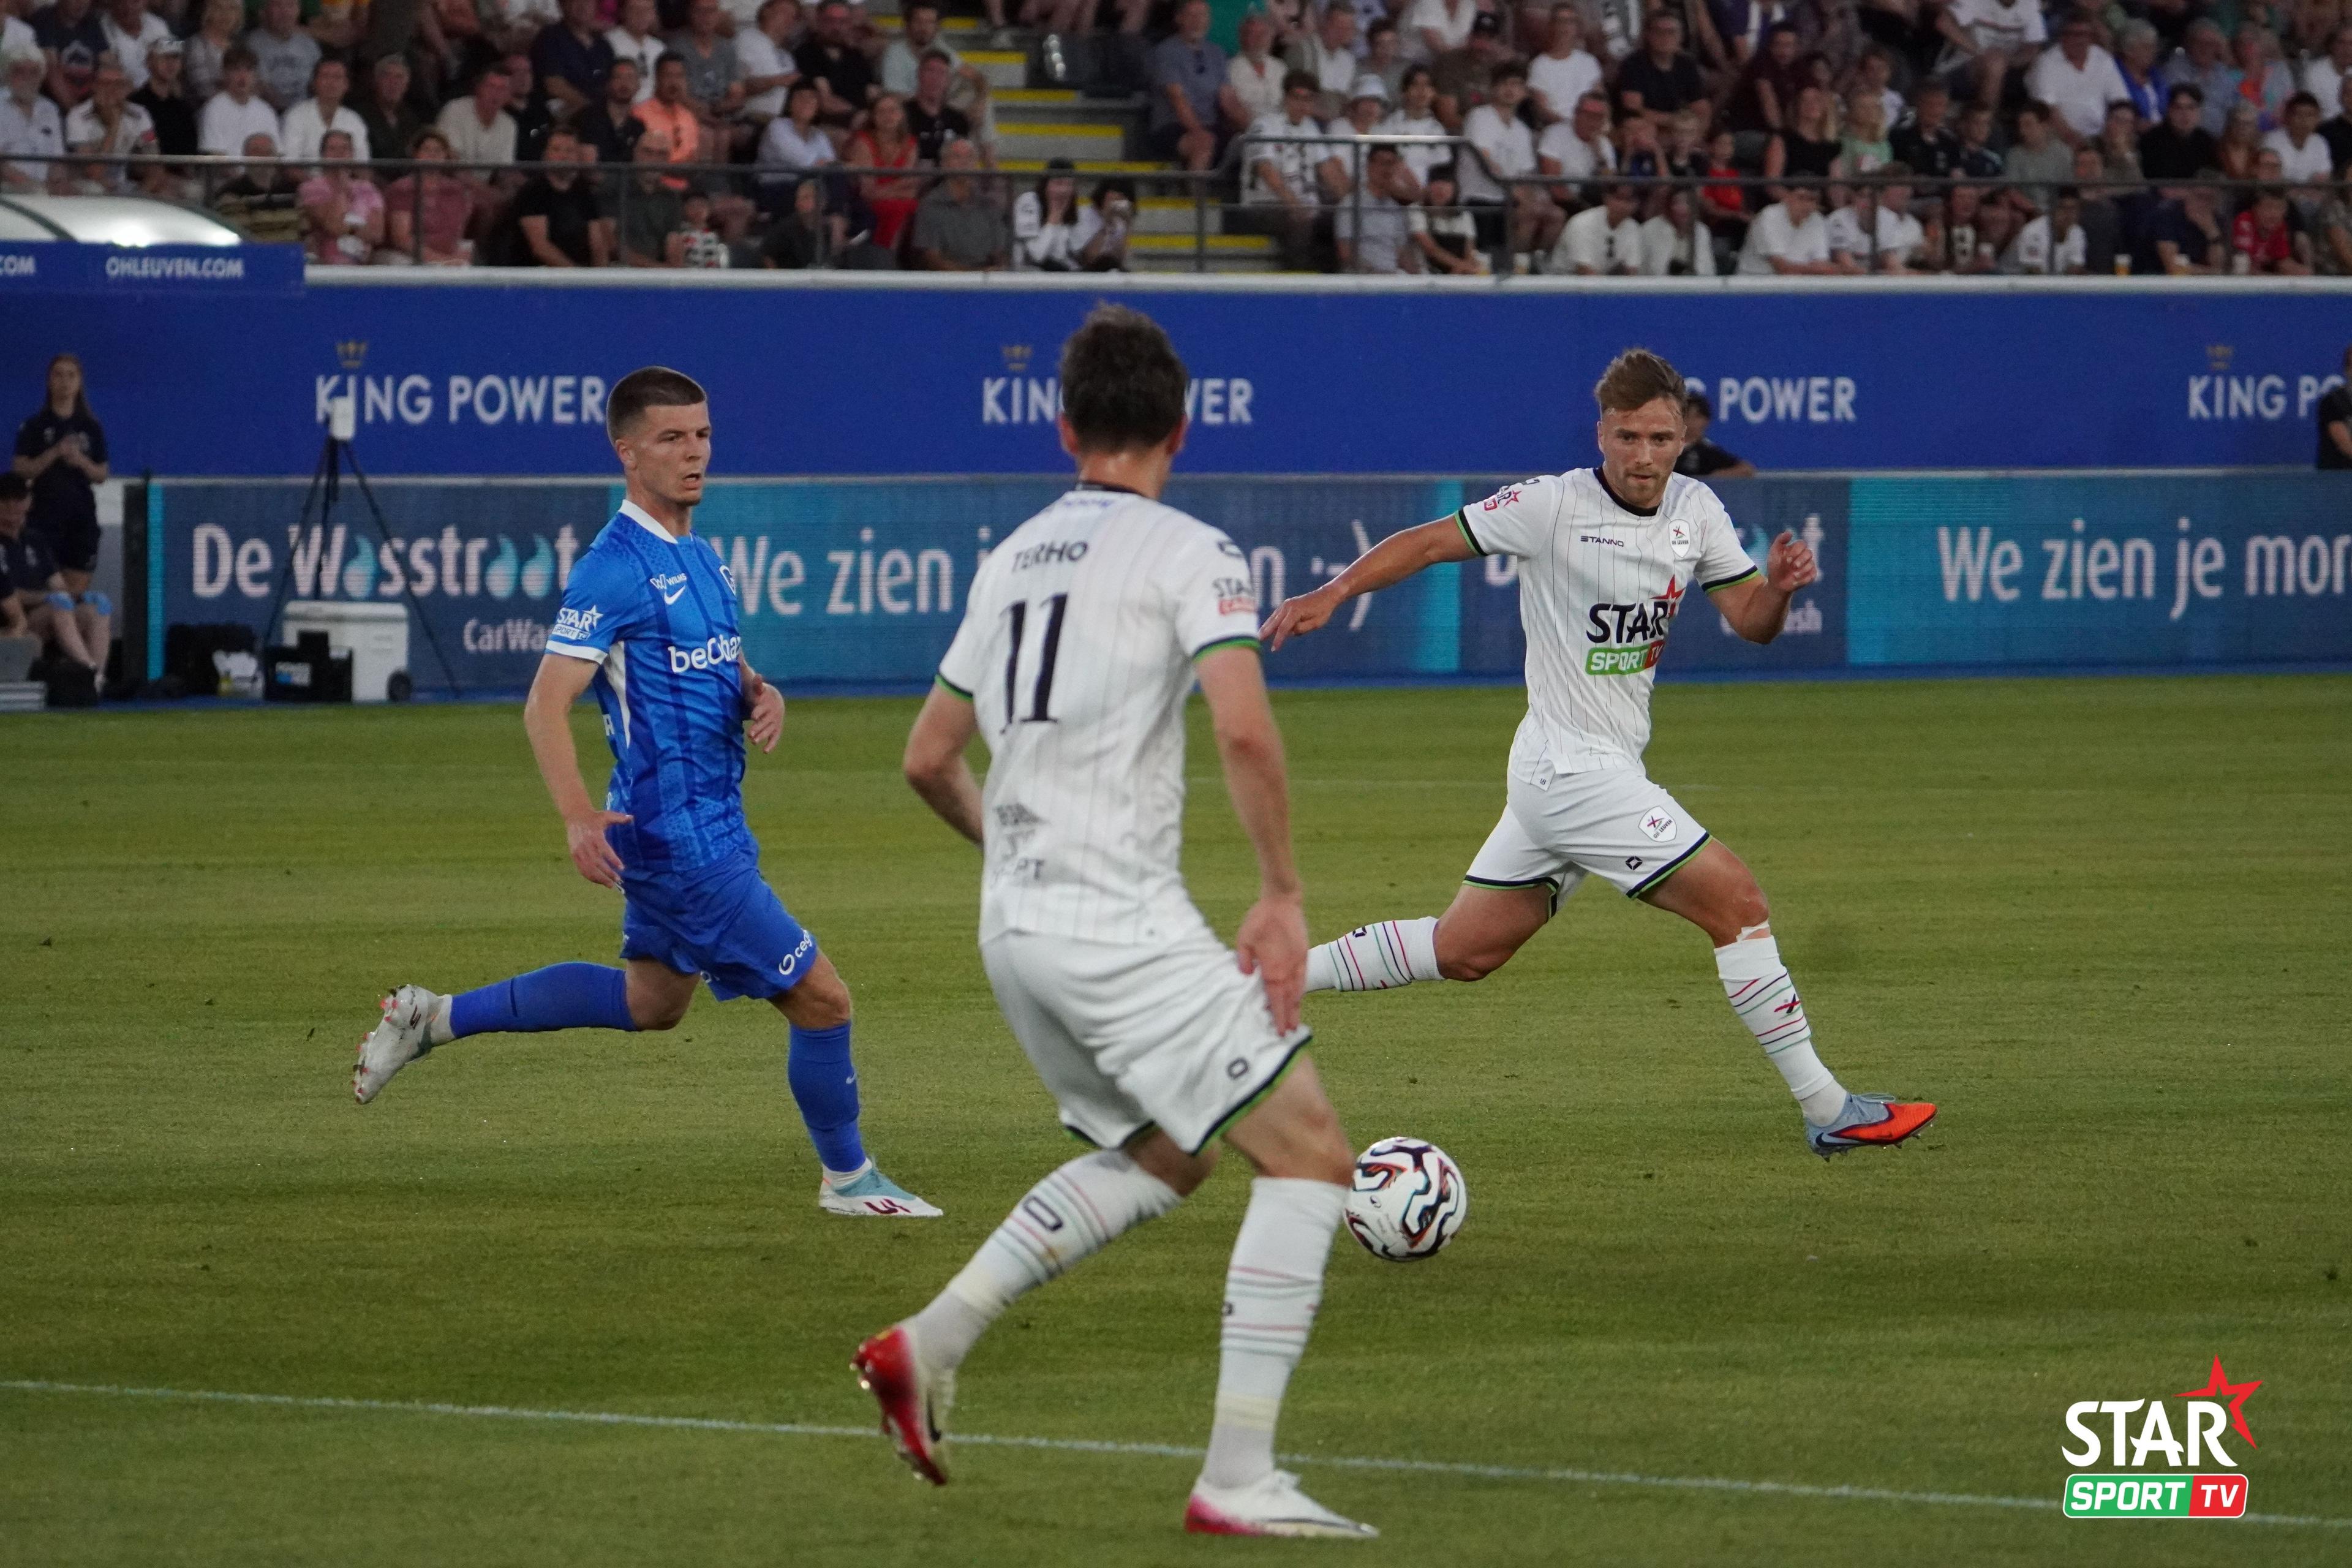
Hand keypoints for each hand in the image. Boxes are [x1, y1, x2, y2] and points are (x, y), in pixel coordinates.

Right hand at [565, 808, 630, 887]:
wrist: (575, 816)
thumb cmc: (594, 817)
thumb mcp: (606, 815)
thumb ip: (619, 818)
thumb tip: (632, 818)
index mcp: (595, 835)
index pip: (604, 849)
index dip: (612, 859)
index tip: (622, 868)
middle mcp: (585, 844)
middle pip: (596, 862)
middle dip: (607, 873)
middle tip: (618, 880)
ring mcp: (578, 851)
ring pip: (588, 868)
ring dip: (598, 878)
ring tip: (610, 885)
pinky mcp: (574, 854)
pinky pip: (581, 868)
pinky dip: (589, 876)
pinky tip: (598, 881)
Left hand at [743, 671, 784, 750]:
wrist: (774, 700)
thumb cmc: (758, 694)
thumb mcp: (753, 686)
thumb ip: (745, 672)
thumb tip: (737, 652)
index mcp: (766, 700)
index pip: (763, 706)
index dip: (759, 710)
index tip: (753, 715)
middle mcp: (772, 711)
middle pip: (766, 720)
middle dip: (759, 727)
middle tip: (750, 733)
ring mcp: (775, 721)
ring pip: (770, 729)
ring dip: (762, 735)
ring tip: (753, 741)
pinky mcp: (776, 729)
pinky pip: (775, 737)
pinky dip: (771, 743)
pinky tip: (765, 751)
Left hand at [1234, 890, 1307, 1033]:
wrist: (1283, 901)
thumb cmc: (1260, 919)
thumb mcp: (1243, 939)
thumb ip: (1244, 960)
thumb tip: (1246, 977)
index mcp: (1274, 968)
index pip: (1276, 998)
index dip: (1278, 1015)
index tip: (1280, 1030)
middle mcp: (1289, 969)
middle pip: (1290, 999)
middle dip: (1289, 1017)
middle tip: (1289, 1033)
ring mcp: (1299, 962)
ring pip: (1299, 990)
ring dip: (1296, 1006)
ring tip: (1295, 1021)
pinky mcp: (1304, 954)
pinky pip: (1303, 977)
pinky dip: (1301, 990)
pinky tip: (1299, 996)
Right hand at [1258, 583, 1341, 649]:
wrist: (1326, 596)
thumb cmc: (1323, 611)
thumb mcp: (1316, 623)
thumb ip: (1302, 628)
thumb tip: (1290, 631)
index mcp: (1296, 611)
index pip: (1284, 629)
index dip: (1278, 640)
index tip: (1274, 649)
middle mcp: (1288, 606)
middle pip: (1274, 622)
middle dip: (1267, 632)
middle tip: (1258, 640)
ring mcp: (1286, 604)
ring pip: (1274, 618)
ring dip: (1266, 626)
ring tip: (1259, 635)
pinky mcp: (1287, 604)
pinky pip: (1277, 615)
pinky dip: (1271, 621)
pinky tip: (1266, 627)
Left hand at [1765, 529, 1818, 592]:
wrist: (1776, 582)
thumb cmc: (1775, 566)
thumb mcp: (1774, 552)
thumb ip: (1780, 540)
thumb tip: (1790, 532)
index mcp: (1796, 548)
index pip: (1802, 544)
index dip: (1795, 551)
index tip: (1786, 559)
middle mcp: (1804, 555)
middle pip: (1809, 553)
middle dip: (1800, 560)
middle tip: (1792, 566)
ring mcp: (1808, 565)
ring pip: (1811, 564)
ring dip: (1801, 570)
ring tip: (1793, 575)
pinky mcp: (1811, 575)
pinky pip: (1812, 574)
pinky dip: (1804, 578)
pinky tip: (1795, 580)